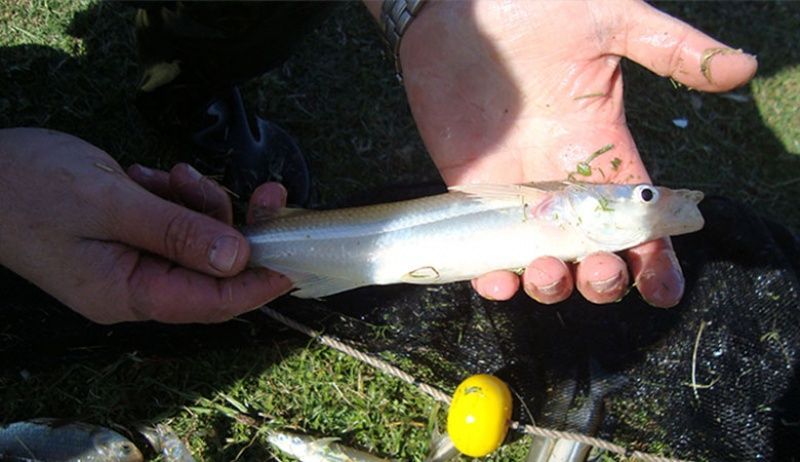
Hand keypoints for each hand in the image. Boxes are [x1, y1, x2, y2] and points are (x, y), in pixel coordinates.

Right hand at [0, 128, 289, 323]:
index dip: (259, 283)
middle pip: (211, 269)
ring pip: (195, 239)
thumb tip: (238, 260)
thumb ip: (177, 232)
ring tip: (167, 175)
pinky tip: (147, 176)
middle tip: (260, 189)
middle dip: (233, 226)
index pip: (212, 302)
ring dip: (197, 202)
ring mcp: (130, 263)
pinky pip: (171, 222)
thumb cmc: (30, 187)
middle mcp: (133, 287)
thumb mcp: (111, 205)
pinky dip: (173, 196)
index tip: (297, 258)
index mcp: (128, 294)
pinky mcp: (128, 237)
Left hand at [397, 0, 756, 306]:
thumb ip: (670, 51)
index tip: (662, 290)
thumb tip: (745, 68)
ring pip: (541, 259)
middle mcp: (564, 182)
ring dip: (550, 283)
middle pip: (593, 253)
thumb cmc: (538, 9)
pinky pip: (485, 248)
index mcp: (604, 150)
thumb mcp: (611, 22)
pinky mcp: (473, 191)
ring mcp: (518, 192)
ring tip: (547, 272)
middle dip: (602, 279)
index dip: (654, 259)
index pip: (638, 218)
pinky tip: (496, 281)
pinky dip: (491, 275)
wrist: (460, 7)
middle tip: (600, 271)